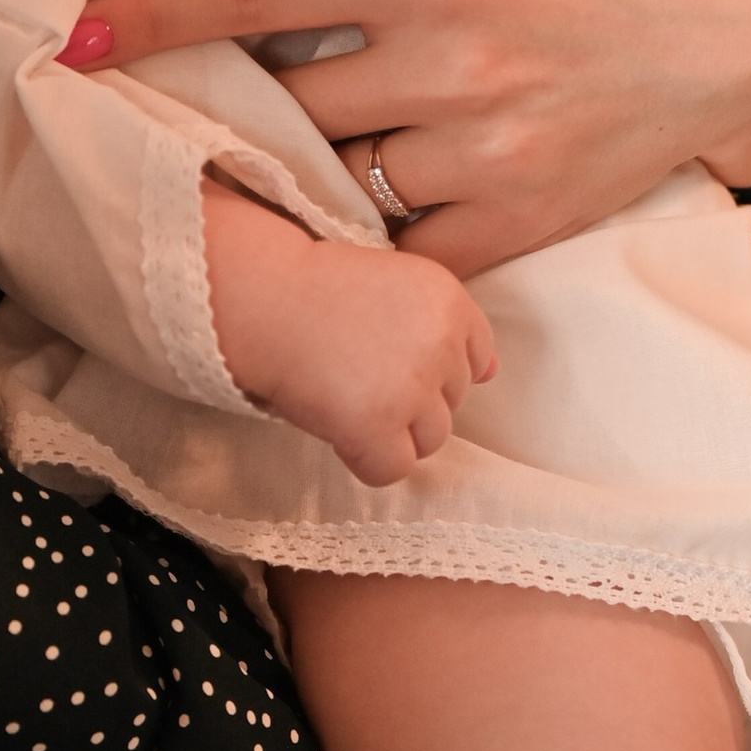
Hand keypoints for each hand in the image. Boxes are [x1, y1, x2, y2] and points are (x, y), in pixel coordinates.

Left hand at [69, 0, 750, 279]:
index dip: (153, 17)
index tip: (75, 39)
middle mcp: (448, 68)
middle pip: (279, 97)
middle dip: (230, 94)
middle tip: (210, 87)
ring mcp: (482, 155)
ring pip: (335, 175)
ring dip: (297, 159)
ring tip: (287, 139)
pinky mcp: (518, 221)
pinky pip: (403, 246)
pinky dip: (365, 229)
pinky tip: (359, 196)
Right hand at [203, 187, 495, 487]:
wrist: (260, 298)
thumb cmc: (314, 289)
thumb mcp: (394, 282)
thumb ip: (442, 326)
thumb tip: (490, 373)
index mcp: (450, 299)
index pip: (475, 361)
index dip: (430, 369)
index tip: (388, 359)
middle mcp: (442, 342)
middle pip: (451, 404)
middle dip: (410, 401)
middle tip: (355, 376)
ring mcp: (413, 386)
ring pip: (430, 440)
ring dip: (391, 432)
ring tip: (345, 400)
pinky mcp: (379, 424)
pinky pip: (394, 468)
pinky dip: (365, 459)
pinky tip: (337, 428)